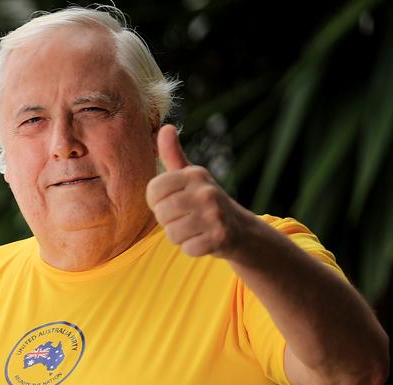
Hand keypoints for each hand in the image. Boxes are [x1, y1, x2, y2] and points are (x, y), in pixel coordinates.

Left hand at [146, 125, 253, 258]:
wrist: (240, 229)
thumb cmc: (205, 200)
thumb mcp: (190, 176)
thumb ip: (173, 154)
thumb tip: (166, 127)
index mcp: (195, 174)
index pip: (153, 190)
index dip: (156, 202)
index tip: (172, 202)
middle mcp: (207, 191)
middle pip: (162, 213)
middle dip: (168, 221)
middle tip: (185, 218)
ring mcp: (216, 215)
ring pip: (173, 233)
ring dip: (180, 236)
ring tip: (195, 228)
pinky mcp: (220, 238)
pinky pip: (187, 249)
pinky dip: (192, 248)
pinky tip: (204, 239)